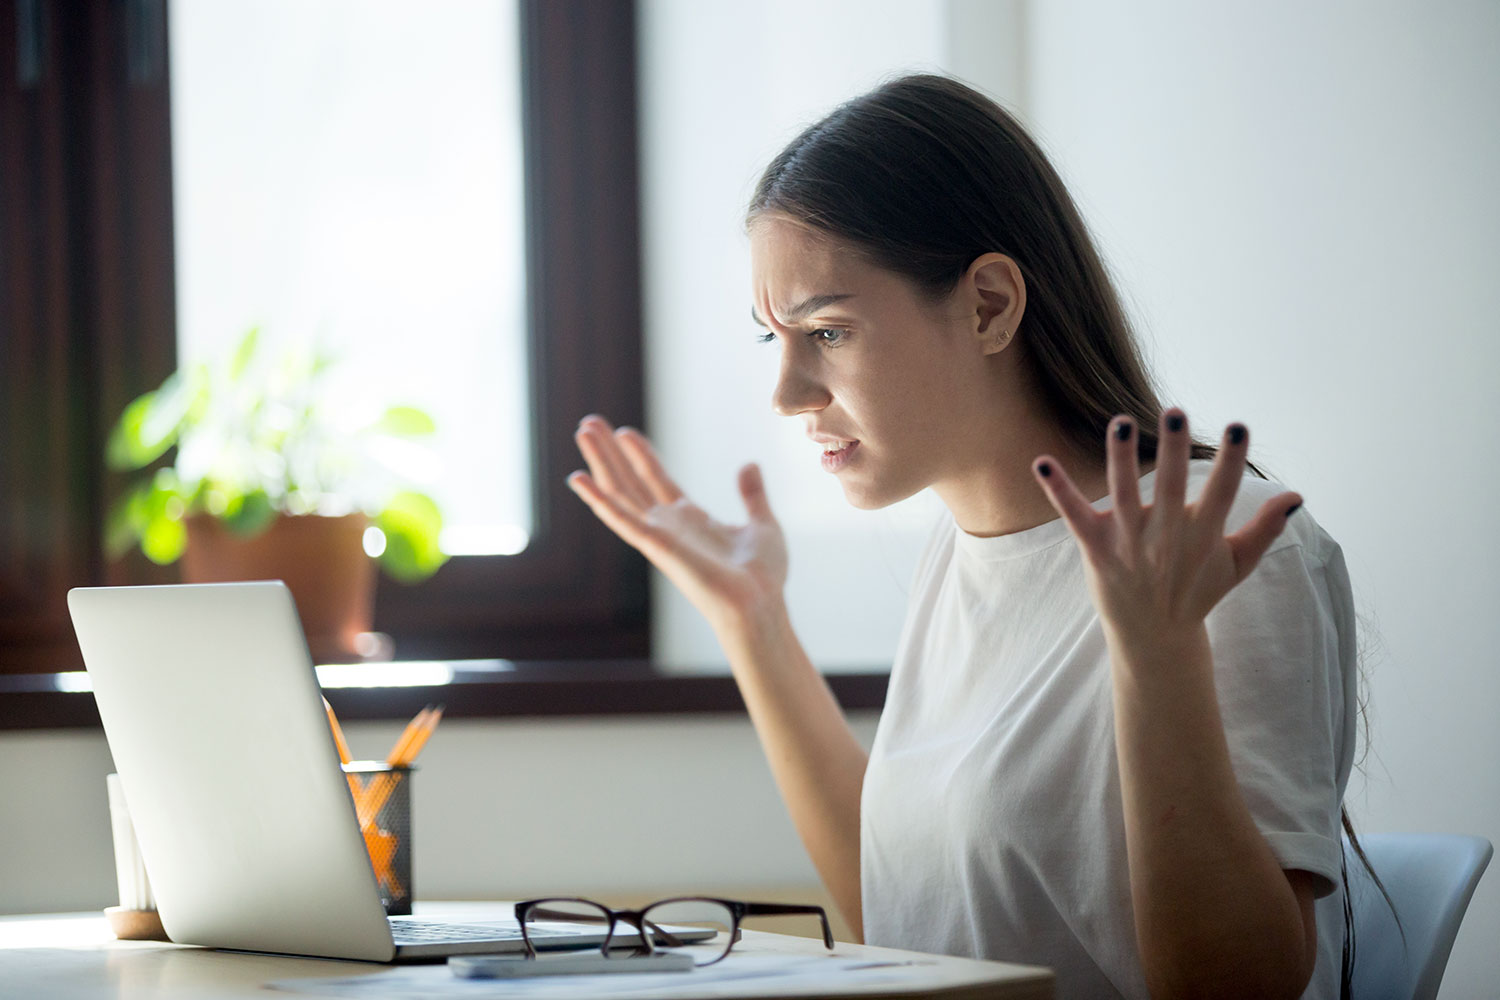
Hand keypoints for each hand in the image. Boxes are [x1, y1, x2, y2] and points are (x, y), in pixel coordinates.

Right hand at [568, 415, 788, 634]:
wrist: (759, 604)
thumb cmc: (763, 578)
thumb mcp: (763, 525)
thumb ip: (752, 495)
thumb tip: (749, 464)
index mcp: (690, 521)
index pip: (656, 480)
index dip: (640, 455)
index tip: (625, 432)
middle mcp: (668, 526)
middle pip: (630, 481)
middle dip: (609, 452)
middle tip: (588, 423)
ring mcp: (658, 535)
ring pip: (620, 491)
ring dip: (600, 461)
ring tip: (583, 430)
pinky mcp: (655, 545)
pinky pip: (620, 518)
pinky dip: (598, 499)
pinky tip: (577, 478)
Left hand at [1030, 409, 1301, 655]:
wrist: (1154, 638)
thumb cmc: (1196, 593)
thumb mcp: (1236, 564)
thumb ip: (1265, 529)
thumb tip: (1297, 496)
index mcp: (1203, 535)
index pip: (1223, 492)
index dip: (1231, 461)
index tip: (1238, 427)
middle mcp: (1167, 536)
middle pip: (1172, 487)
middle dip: (1174, 450)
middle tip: (1174, 411)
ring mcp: (1129, 542)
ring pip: (1124, 494)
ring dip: (1122, 458)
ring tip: (1121, 422)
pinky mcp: (1096, 549)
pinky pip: (1074, 515)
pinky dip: (1058, 490)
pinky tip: (1041, 462)